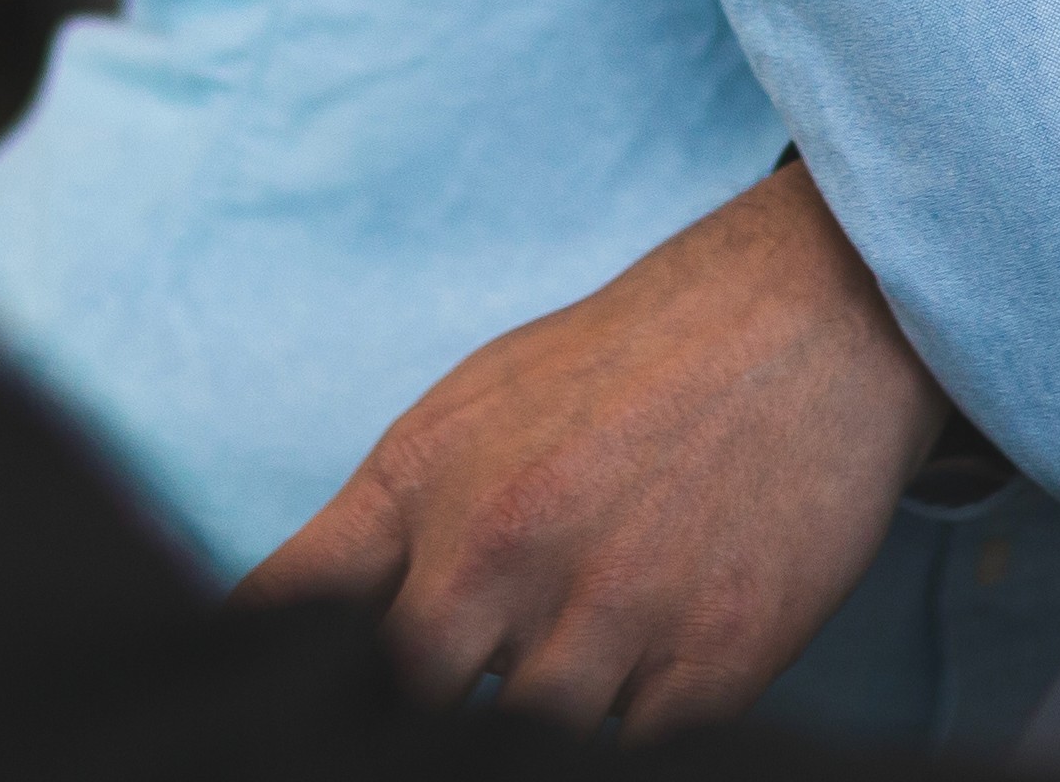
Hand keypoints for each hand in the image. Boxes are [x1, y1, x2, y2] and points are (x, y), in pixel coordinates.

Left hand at [239, 159, 949, 727]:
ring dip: (539, 723)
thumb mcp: (451, 425)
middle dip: (431, 711)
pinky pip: (640, 754)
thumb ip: (352, 544)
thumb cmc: (609, 374)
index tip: (308, 708)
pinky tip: (642, 672)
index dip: (295, 689)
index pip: (300, 634)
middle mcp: (507, 557)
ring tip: (574, 651)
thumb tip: (259, 647)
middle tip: (477, 672)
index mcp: (427, 497)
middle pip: (417, 712)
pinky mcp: (716, 665)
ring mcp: (614, 618)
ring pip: (531, 745)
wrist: (800, 322)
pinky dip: (632, 732)